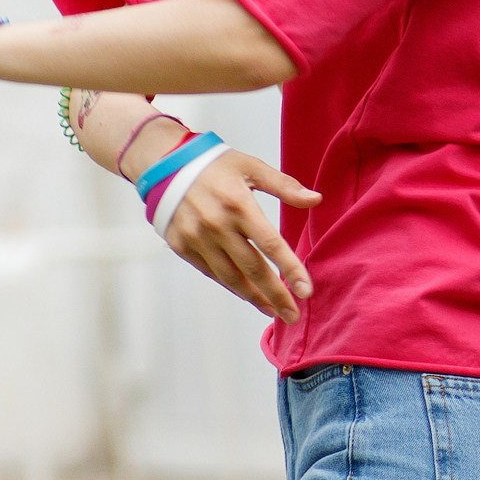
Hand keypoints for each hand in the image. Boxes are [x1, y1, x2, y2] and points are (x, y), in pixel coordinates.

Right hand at [161, 150, 318, 321]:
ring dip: (254, 297)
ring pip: (230, 277)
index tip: (306, 291)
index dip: (290, 270)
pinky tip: (247, 295)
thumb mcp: (251, 166)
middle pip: (253, 269)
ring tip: (273, 311)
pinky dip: (231, 286)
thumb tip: (316, 199)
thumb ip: (284, 185)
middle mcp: (217, 225)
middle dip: (276, 296)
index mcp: (238, 205)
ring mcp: (197, 238)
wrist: (164, 165)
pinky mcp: (182, 246)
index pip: (271, 245)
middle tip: (293, 315)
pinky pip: (211, 272)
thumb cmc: (213, 164)